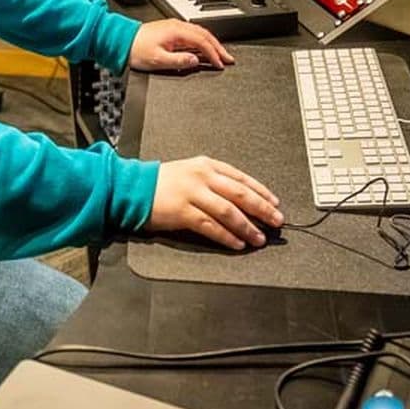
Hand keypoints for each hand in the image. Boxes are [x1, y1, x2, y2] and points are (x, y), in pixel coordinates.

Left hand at [127, 18, 230, 71]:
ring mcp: (173, 27)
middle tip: (229, 59)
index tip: (221, 64)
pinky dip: (202, 42)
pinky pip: (192, 35)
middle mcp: (177, 26)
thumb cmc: (135, 49)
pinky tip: (203, 50)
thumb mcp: (158, 60)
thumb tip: (195, 61)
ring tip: (220, 55)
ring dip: (211, 44)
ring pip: (199, 34)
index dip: (214, 54)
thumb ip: (179, 61)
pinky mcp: (170, 31)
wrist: (120, 41)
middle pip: (205, 35)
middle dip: (218, 47)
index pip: (202, 42)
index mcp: (176, 31)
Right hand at [146, 156, 282, 249]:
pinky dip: (227, 236)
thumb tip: (242, 199)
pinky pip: (211, 226)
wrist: (133, 188)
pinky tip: (237, 243)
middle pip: (240, 194)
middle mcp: (202, 176)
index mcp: (206, 165)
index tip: (275, 203)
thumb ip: (214, 181)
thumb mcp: (190, 171)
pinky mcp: (183, 212)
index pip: (241, 178)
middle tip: (276, 221)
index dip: (261, 191)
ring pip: (229, 212)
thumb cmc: (162, 182)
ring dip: (247, 227)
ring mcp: (192, 193)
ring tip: (259, 238)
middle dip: (262, 209)